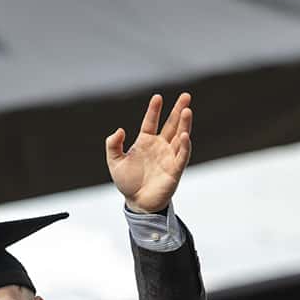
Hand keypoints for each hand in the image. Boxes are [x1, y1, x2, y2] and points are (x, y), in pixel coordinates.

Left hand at [105, 92, 191, 214]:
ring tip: (187, 110)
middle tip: (186, 96)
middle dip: (178, 110)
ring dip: (184, 124)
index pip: (151, 121)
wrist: (137, 203)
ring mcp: (169, 156)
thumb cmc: (127, 182)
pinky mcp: (175, 169)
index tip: (157, 97)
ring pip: (179, 136)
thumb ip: (113, 145)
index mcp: (145, 142)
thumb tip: (119, 130)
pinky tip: (185, 135)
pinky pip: (182, 155)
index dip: (154, 110)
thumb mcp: (114, 162)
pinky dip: (185, 145)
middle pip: (171, 124)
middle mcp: (160, 146)